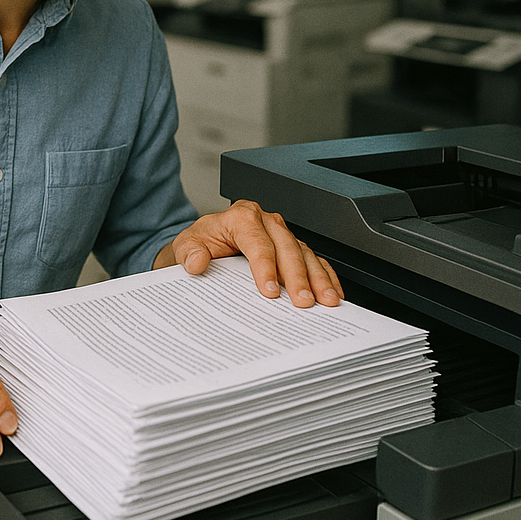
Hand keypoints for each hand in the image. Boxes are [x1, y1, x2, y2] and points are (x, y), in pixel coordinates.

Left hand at [156, 200, 342, 307]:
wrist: (205, 247)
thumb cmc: (200, 244)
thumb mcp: (186, 246)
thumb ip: (189, 253)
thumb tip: (197, 262)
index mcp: (240, 217)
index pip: (257, 242)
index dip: (265, 267)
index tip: (269, 291)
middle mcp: (265, 222)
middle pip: (287, 247)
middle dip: (298, 276)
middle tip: (303, 302)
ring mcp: (282, 234)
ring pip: (305, 253)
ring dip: (318, 278)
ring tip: (327, 301)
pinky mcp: (292, 247)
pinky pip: (313, 259)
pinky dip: (326, 276)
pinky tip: (334, 292)